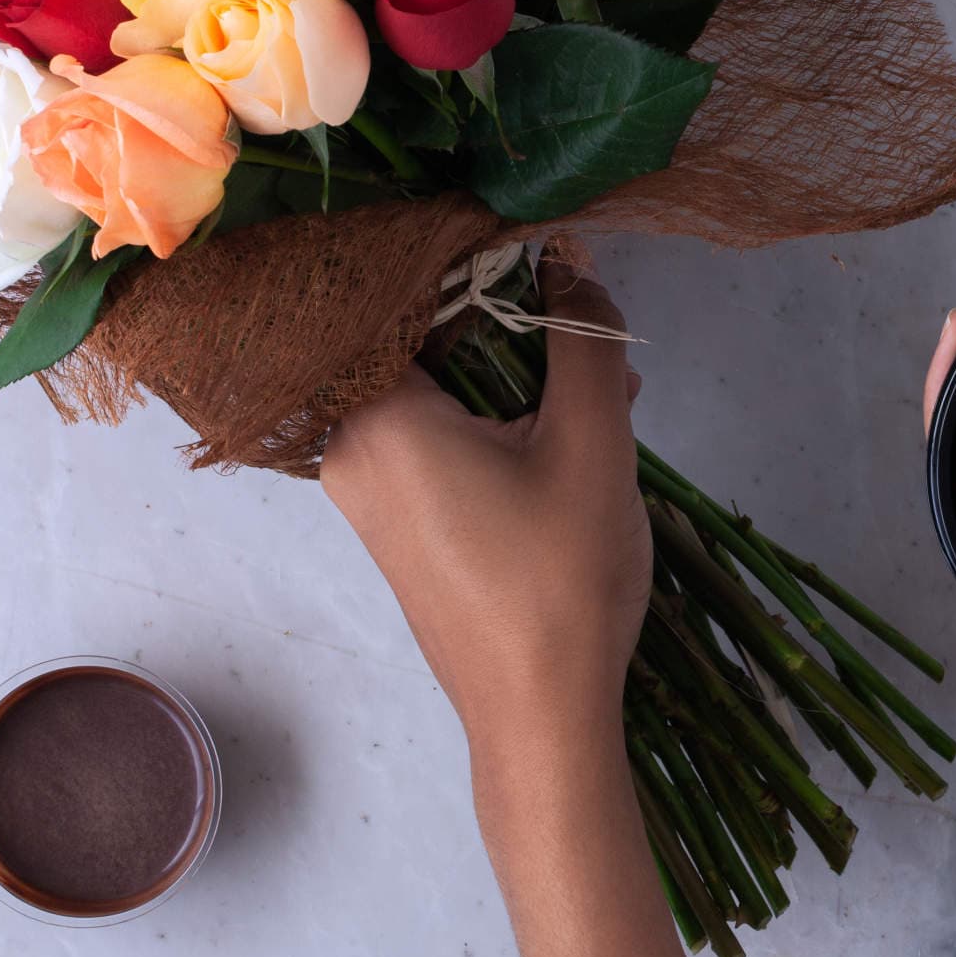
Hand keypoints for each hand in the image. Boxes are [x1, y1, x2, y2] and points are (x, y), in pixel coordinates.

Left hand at [322, 250, 649, 752]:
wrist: (539, 718)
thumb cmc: (560, 579)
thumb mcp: (593, 441)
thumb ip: (582, 335)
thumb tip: (569, 255)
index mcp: (376, 415)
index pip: (399, 287)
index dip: (469, 252)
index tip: (534, 237)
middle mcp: (349, 445)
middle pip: (419, 336)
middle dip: (508, 322)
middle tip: (589, 331)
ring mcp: (367, 489)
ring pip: (436, 388)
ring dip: (514, 374)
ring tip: (606, 391)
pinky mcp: (395, 522)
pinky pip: (436, 435)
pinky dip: (495, 419)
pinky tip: (574, 434)